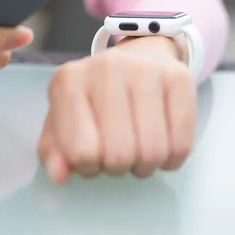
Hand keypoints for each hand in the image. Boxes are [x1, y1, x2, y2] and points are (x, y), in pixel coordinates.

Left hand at [39, 36, 195, 182]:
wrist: (136, 59)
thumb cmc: (94, 99)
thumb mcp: (63, 121)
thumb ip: (54, 151)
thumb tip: (59, 175)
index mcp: (68, 81)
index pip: (80, 152)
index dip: (87, 168)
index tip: (90, 158)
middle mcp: (105, 69)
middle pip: (118, 155)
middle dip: (116, 168)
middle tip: (115, 156)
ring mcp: (144, 70)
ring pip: (152, 152)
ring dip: (144, 166)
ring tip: (136, 153)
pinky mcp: (179, 77)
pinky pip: (181, 144)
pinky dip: (171, 159)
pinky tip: (161, 147)